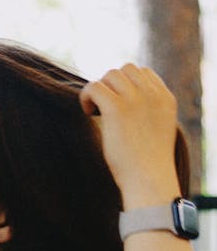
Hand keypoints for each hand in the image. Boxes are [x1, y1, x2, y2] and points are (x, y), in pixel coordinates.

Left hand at [79, 64, 180, 208]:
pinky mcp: (117, 108)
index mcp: (165, 99)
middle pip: (125, 70)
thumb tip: (120, 107)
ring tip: (96, 112)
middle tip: (104, 110)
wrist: (148, 180)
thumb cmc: (148, 165)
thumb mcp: (156, 133)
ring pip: (109, 75)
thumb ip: (147, 114)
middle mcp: (152, 94)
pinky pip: (95, 87)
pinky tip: (88, 112)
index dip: (125, 85)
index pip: (143, 73)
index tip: (117, 105)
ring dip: (99, 90)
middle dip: (111, 86)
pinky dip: (86, 96)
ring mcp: (135, 99)